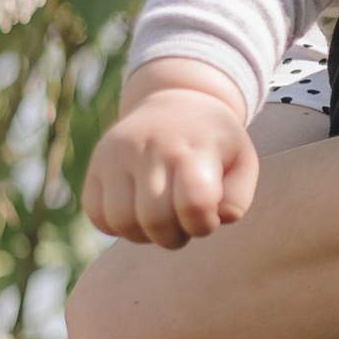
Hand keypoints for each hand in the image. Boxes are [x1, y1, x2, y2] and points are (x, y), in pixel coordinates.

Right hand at [84, 60, 259, 246]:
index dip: (203, 224)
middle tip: (184, 223)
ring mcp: (118, 153)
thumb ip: (236, 201)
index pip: (194, 203)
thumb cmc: (213, 144)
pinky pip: (96, 214)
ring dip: (145, 235)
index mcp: (194, 146)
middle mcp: (151, 147)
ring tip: (161, 220)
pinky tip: (136, 212)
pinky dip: (116, 226)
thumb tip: (210, 219)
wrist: (176, 102)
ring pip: (122, 221)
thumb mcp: (242, 163)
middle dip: (175, 236)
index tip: (209, 215)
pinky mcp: (95, 163)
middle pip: (155, 220)